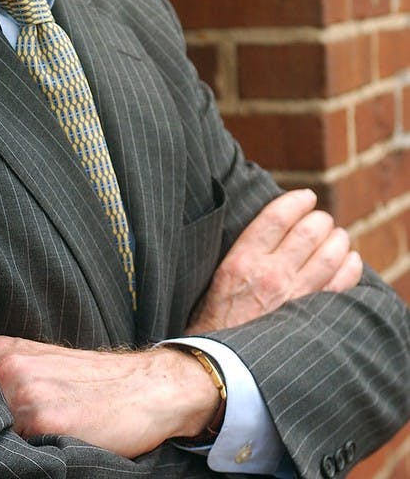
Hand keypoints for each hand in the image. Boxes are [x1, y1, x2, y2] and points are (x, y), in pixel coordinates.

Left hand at [0, 336, 218, 457]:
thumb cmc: (95, 383)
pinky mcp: (44, 420)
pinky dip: (23, 459)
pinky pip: (14, 453)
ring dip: (0, 447)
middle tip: (10, 441)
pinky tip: (45, 450)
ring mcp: (23, 392)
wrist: (146, 387)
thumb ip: (6, 381)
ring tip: (37, 442)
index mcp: (3, 350)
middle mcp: (7, 366)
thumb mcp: (43, 366)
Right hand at [188, 189, 362, 332]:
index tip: (306, 197)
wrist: (219, 368)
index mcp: (242, 260)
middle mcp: (270, 274)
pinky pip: (342, 284)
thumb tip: (270, 227)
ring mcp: (294, 297)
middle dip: (320, 219)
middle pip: (309, 230)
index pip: (277, 216)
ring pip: (329, 254)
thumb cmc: (215, 321)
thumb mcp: (219, 277)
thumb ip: (243, 251)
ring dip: (338, 239)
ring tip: (336, 236)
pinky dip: (351, 266)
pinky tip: (350, 260)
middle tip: (321, 219)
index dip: (296, 201)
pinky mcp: (310, 317)